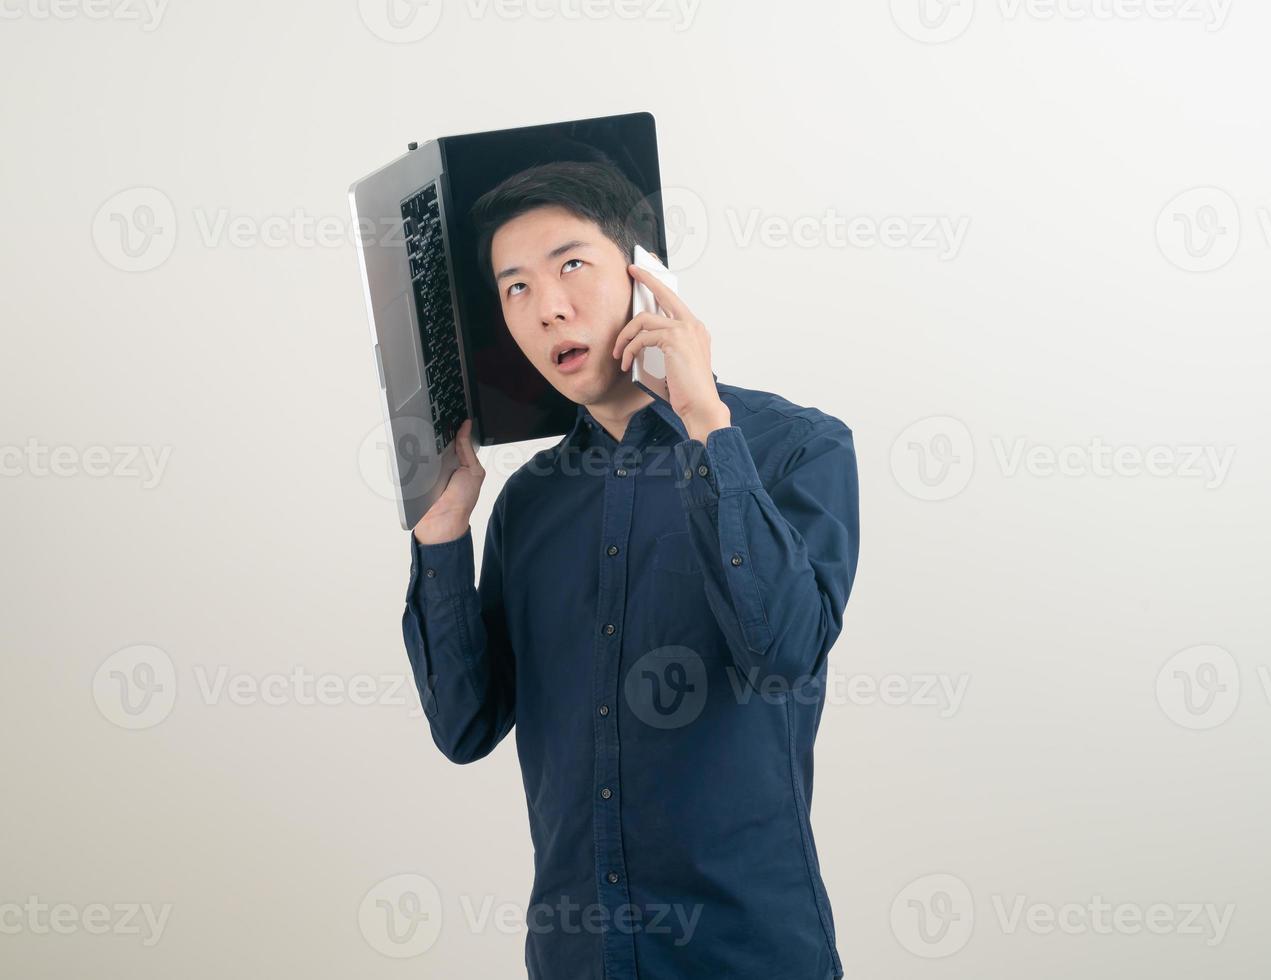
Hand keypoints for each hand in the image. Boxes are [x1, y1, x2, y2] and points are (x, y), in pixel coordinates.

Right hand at [412, 418, 484, 544]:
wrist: (443, 522)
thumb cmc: (461, 501)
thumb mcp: (473, 471)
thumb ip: (467, 450)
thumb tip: (466, 426)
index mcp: (456, 460)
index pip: (450, 437)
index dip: (448, 425)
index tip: (445, 410)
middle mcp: (439, 462)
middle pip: (433, 439)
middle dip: (432, 429)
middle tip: (431, 416)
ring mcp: (424, 467)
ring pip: (419, 447)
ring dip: (418, 439)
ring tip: (419, 427)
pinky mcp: (411, 473)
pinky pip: (408, 459)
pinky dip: (408, 453)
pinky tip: (409, 444)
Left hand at [611, 264, 730, 440]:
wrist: (701, 406)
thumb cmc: (688, 390)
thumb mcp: (676, 363)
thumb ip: (665, 345)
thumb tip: (641, 338)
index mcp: (695, 329)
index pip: (674, 301)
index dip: (659, 286)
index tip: (646, 275)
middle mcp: (692, 325)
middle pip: (665, 293)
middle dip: (647, 278)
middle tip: (633, 270)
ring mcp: (685, 330)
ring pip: (644, 319)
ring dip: (625, 336)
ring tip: (619, 353)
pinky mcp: (674, 339)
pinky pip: (641, 337)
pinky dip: (629, 349)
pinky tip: (626, 362)